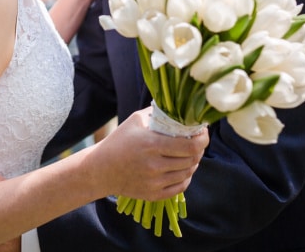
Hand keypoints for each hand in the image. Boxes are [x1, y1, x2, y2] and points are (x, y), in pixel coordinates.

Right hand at [88, 107, 208, 201]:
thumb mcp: (135, 120)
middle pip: (192, 160)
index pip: (190, 146)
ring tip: (189, 154)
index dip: (203, 139)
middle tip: (197, 142)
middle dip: (199, 150)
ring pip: (187, 173)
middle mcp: (154, 165)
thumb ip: (158, 113)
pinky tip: (182, 169)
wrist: (101, 169)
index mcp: (151, 144)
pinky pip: (180, 187)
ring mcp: (154, 182)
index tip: (203, 133)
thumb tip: (180, 109)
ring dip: (193, 163)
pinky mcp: (153, 194)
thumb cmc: (119, 141)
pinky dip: (185, 177)